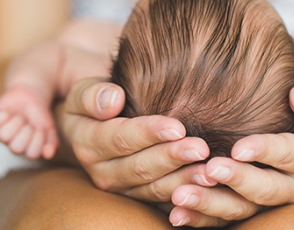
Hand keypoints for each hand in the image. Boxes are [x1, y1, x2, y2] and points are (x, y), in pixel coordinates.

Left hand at [0, 84, 57, 159]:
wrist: (32, 95)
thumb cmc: (39, 115)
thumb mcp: (50, 129)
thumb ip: (52, 142)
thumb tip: (49, 155)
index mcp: (27, 148)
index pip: (32, 154)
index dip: (38, 141)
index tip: (41, 128)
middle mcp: (12, 144)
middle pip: (16, 148)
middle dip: (26, 133)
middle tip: (29, 123)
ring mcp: (1, 133)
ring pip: (2, 137)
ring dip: (15, 124)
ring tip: (20, 116)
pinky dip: (0, 116)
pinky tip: (8, 112)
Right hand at [56, 78, 211, 194]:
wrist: (97, 122)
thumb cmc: (96, 100)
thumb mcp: (83, 92)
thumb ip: (92, 95)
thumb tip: (112, 100)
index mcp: (88, 143)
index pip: (121, 138)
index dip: (149, 133)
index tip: (178, 127)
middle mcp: (103, 172)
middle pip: (141, 167)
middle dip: (172, 158)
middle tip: (201, 149)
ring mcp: (122, 188)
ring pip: (154, 188)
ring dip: (184, 181)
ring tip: (209, 171)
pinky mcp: (140, 198)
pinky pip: (164, 200)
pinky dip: (187, 194)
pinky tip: (208, 186)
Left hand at [165, 86, 293, 227]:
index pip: (291, 156)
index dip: (266, 151)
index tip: (239, 147)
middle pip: (266, 190)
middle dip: (237, 180)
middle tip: (210, 168)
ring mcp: (268, 202)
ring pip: (242, 209)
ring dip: (210, 203)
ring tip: (182, 194)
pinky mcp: (247, 208)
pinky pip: (223, 220)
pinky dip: (199, 217)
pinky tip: (177, 213)